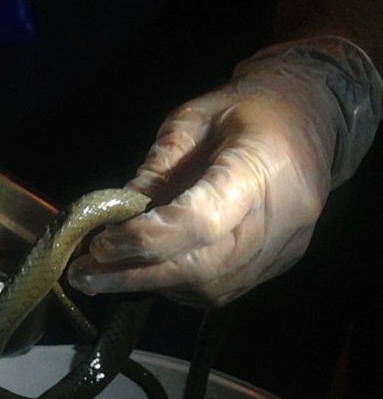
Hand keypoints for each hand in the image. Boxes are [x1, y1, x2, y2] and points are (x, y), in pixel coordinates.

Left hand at [68, 37, 381, 306]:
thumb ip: (155, 167)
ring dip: (152, 284)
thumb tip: (111, 215)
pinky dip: (178, 284)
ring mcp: (283, 248)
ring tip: (106, 275)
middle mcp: (280, 218)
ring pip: (209, 287)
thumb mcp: (192, 120)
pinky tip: (150, 269)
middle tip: (83, 275)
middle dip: (135, 275)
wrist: (315, 117)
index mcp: (260, 167)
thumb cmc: (247, 109)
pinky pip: (221, 289)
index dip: (145, 239)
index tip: (99, 244)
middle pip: (201, 265)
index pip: (200, 221)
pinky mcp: (278, 264)